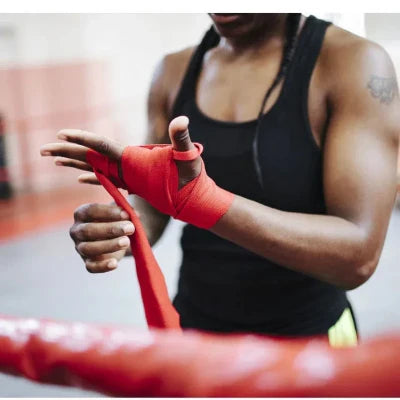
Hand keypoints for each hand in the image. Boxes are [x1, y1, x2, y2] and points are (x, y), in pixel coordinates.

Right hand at [39, 116, 200, 189]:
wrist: (198, 197)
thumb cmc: (194, 179)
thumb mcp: (188, 158)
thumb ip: (182, 138)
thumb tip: (181, 119)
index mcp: (134, 156)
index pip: (103, 145)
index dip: (83, 139)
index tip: (63, 134)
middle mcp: (128, 162)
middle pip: (92, 153)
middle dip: (68, 150)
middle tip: (43, 149)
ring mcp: (129, 172)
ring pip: (95, 165)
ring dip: (74, 162)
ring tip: (53, 159)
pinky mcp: (133, 183)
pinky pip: (106, 179)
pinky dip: (91, 177)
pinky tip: (80, 178)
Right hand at [69, 203, 134, 272]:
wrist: (117, 237)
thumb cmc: (116, 220)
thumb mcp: (120, 213)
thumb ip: (126, 211)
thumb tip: (135, 215)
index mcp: (81, 213)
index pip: (90, 211)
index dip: (108, 212)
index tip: (126, 214)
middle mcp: (77, 231)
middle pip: (88, 230)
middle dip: (110, 229)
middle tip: (130, 228)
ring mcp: (80, 248)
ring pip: (89, 248)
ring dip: (109, 245)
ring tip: (127, 241)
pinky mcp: (88, 262)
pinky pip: (91, 267)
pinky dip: (102, 266)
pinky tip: (115, 263)